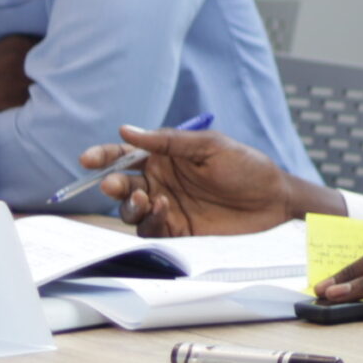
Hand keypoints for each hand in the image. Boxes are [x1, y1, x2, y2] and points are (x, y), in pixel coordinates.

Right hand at [84, 125, 294, 235]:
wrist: (274, 201)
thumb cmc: (246, 167)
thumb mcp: (210, 146)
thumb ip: (169, 140)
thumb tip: (127, 131)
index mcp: (165, 157)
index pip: (125, 156)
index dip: (104, 157)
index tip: (88, 159)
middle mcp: (161, 182)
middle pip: (122, 186)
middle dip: (112, 185)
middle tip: (114, 185)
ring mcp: (167, 208)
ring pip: (131, 211)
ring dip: (131, 205)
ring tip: (148, 197)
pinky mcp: (177, 231)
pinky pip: (150, 230)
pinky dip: (150, 221)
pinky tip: (164, 209)